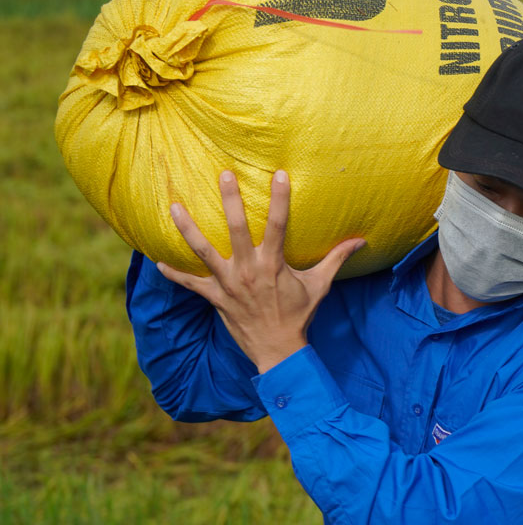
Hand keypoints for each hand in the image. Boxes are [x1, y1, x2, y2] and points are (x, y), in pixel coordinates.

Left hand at [156, 170, 365, 372]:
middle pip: (236, 229)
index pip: (278, 224)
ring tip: (175, 207)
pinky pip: (190, 285)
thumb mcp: (320, 285)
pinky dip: (174, 274)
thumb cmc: (299, 315)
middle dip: (230, 201)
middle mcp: (248, 270)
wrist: (278, 350)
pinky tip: (158, 262)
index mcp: (274, 264)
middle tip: (224, 174)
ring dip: (188, 230)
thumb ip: (337, 259)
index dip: (279, 199)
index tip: (279, 174)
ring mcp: (228, 284)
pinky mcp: (215, 299)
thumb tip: (362, 241)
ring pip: (204, 252)